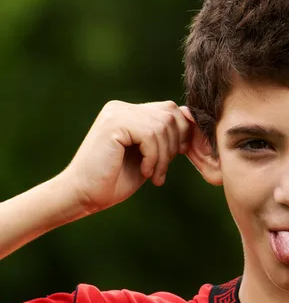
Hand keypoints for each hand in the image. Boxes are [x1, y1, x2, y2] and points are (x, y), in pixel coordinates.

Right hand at [57, 100, 193, 213]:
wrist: (84, 195)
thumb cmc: (115, 180)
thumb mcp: (149, 156)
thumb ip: (165, 137)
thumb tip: (190, 118)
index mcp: (130, 112)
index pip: (170, 110)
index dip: (181, 132)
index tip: (178, 155)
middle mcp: (122, 108)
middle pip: (170, 114)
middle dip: (174, 145)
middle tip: (162, 170)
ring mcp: (116, 113)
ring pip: (162, 126)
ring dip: (163, 156)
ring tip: (153, 175)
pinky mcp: (113, 124)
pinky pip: (150, 135)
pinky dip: (153, 157)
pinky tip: (144, 171)